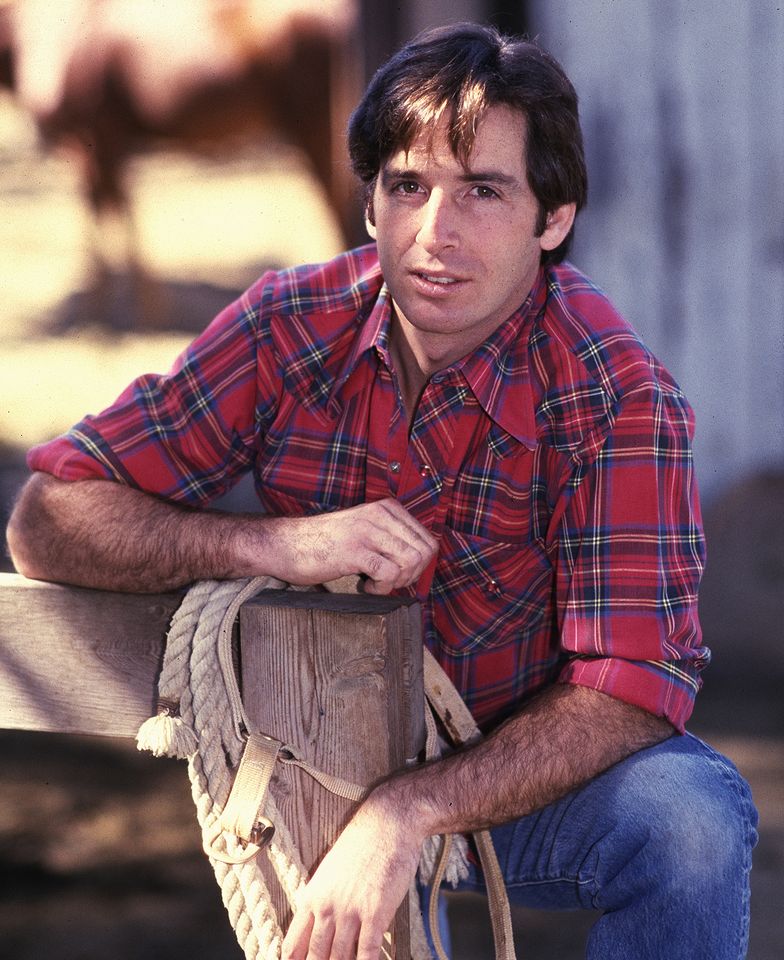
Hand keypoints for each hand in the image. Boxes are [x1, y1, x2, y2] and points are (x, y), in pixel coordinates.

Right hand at [262, 498, 437, 594]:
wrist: (286, 543)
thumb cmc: (325, 542)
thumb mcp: (365, 529)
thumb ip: (391, 537)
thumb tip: (422, 561)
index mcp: (387, 508)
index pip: (429, 540)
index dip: (419, 565)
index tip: (396, 572)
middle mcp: (380, 515)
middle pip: (424, 553)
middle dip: (411, 575)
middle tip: (388, 581)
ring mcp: (367, 531)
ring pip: (411, 562)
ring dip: (397, 581)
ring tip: (376, 582)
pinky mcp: (353, 551)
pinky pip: (388, 574)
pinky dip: (381, 588)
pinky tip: (365, 586)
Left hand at [281, 793, 423, 959]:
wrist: (388, 822)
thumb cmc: (362, 843)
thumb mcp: (331, 870)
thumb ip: (325, 900)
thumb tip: (326, 928)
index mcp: (312, 895)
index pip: (293, 944)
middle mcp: (326, 906)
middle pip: (316, 956)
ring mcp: (349, 911)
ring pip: (339, 958)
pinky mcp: (375, 912)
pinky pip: (367, 952)